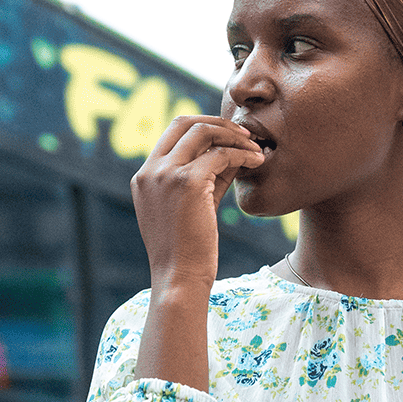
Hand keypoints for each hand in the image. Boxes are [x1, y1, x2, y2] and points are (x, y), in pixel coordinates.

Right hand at [130, 115, 263, 290]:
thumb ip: (207, 178)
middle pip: (184, 123)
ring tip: (256, 148)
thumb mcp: (194, 207)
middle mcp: (150, 171)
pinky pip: (221, 155)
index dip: (203, 127)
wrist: (180, 278)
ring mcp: (165, 175)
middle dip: (218, 123)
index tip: (229, 137)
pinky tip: (258, 162)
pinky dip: (242, 154)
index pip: (172, 133)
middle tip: (246, 134)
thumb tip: (234, 152)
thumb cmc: (189, 251)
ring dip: (234, 136)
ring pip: (203, 132)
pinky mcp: (187, 182)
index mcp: (144, 177)